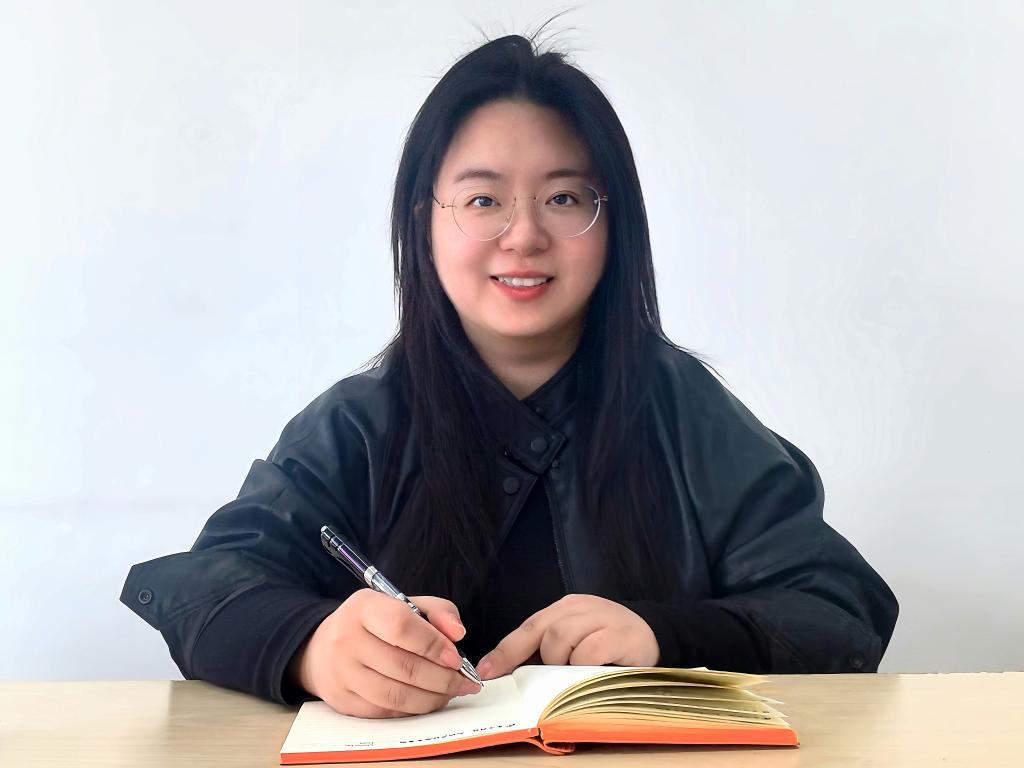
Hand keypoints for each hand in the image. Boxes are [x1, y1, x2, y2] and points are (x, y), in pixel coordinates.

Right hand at [290, 589, 481, 716]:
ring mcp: (342, 673)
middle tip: (465, 682)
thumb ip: (436, 611)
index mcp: (363, 607)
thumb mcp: (402, 603)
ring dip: (431, 699)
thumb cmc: (372, 623)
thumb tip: (458, 633)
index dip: (434, 644)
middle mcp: (347, 640)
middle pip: (403, 666)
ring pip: (395, 695)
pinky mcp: (342, 701)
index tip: (456, 658)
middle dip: (442, 678)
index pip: (401, 626)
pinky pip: (384, 712)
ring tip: (451, 693)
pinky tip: (428, 702)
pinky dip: (412, 710)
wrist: (321, 647)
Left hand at [476, 594, 659, 679]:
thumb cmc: (607, 644)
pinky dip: (582, 664)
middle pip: (540, 630)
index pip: (527, 627)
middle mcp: (579, 607)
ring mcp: (599, 617)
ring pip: (560, 638)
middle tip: (530, 682)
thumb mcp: (575, 642)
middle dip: (529, 658)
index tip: (486, 672)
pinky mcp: (618, 633)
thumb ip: (546, 651)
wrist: (653, 635)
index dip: (504, 651)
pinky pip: (587, 650)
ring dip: (560, 662)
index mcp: (564, 608)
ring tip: (573, 672)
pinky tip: (592, 671)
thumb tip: (510, 674)